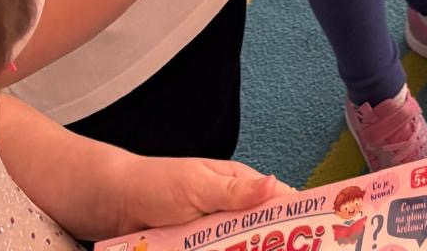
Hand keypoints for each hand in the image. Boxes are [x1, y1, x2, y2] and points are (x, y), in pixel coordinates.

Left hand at [108, 154, 285, 233]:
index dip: (298, 219)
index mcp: (240, 188)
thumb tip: (274, 183)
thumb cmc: (156, 183)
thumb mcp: (197, 184)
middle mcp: (231, 215)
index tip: (314, 239)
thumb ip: (234, 190)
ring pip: (238, 250)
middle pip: (260, 238)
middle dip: (269, 246)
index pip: (278, 203)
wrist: (112, 205)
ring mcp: (213, 239)